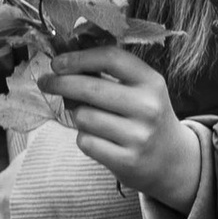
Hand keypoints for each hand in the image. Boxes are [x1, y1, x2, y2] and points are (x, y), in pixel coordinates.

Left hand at [45, 45, 199, 212]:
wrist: (172, 160)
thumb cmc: (145, 117)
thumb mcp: (141, 90)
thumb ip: (110, 74)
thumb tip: (63, 64)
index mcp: (151, 81)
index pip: (111, 58)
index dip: (79, 58)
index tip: (57, 62)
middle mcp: (148, 107)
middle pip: (90, 88)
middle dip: (60, 83)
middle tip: (45, 82)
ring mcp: (139, 136)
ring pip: (84, 116)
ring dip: (78, 115)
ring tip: (90, 118)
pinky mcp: (127, 160)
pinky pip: (86, 142)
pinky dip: (84, 138)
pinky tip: (98, 139)